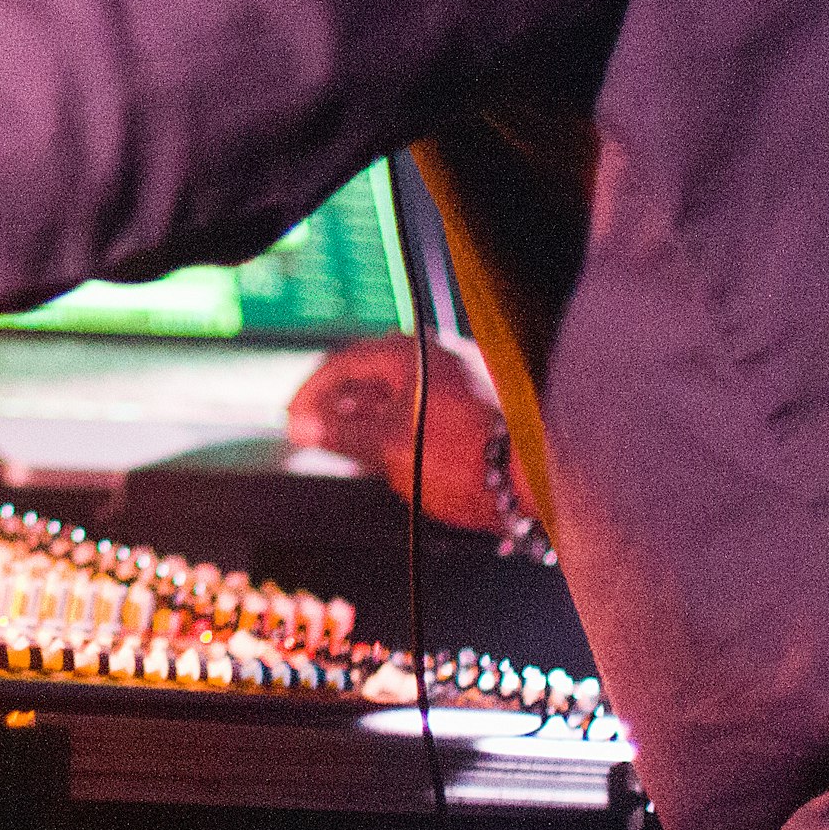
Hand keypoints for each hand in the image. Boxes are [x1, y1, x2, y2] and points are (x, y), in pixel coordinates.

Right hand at [285, 333, 515, 534]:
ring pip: (397, 395)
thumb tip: (301, 426)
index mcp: (408, 352)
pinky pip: (422, 407)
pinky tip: (393, 455)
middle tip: (315, 437)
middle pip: (369, 377)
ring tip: (351, 452)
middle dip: (338, 409)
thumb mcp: (386, 447)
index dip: (309, 396)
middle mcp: (434, 355)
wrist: (537, 477)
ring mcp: (458, 377)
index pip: (340, 364)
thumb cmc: (462, 456)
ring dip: (367, 420)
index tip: (291, 422)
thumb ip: (337, 433)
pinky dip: (398, 426)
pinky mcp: (476, 403)